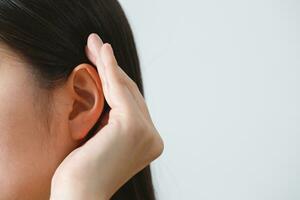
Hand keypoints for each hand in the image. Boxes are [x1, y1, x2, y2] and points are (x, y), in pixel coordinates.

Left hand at [49, 33, 163, 199]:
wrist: (79, 196)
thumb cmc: (83, 172)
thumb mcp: (102, 139)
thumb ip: (112, 118)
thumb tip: (105, 89)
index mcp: (149, 142)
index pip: (132, 105)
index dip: (116, 80)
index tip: (101, 60)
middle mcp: (153, 137)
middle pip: (131, 94)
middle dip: (111, 68)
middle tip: (95, 46)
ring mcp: (146, 132)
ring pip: (125, 89)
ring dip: (108, 64)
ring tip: (94, 44)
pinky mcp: (132, 126)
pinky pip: (118, 90)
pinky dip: (108, 69)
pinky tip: (101, 52)